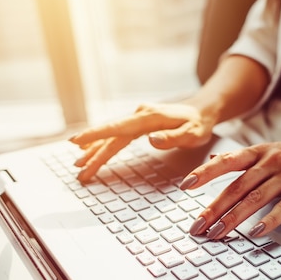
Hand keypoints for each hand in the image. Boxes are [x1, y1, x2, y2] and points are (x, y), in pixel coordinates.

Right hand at [69, 102, 215, 182]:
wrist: (202, 111)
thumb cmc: (198, 124)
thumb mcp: (192, 133)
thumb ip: (172, 137)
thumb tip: (151, 140)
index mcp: (149, 117)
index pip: (118, 128)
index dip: (96, 134)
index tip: (78, 141)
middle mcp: (139, 115)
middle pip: (111, 135)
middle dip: (92, 152)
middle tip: (78, 168)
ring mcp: (137, 118)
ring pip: (111, 136)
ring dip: (94, 149)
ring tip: (79, 164)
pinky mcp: (138, 123)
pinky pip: (116, 135)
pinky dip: (103, 143)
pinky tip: (91, 149)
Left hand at [182, 134, 280, 238]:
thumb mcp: (271, 149)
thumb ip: (243, 157)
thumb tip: (215, 158)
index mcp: (259, 151)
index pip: (226, 161)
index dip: (205, 172)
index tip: (185, 185)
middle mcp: (270, 161)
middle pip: (236, 186)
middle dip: (214, 208)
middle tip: (197, 226)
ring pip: (255, 198)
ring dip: (233, 218)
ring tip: (218, 235)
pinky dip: (269, 220)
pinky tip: (255, 232)